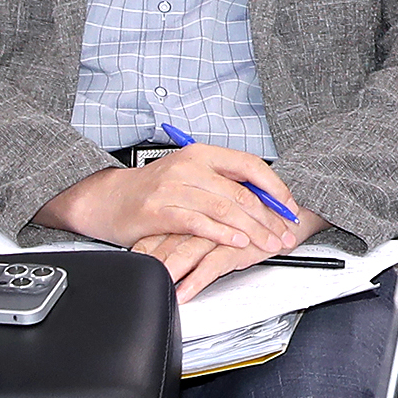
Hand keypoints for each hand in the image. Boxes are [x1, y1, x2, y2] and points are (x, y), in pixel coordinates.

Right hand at [36, 146, 300, 254]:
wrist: (106, 199)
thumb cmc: (154, 189)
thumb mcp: (190, 175)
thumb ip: (222, 182)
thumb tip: (266, 198)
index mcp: (203, 154)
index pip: (250, 165)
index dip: (275, 187)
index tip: (291, 208)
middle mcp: (190, 166)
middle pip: (241, 192)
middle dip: (269, 217)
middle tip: (286, 235)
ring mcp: (173, 188)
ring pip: (225, 208)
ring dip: (252, 230)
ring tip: (269, 244)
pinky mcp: (159, 211)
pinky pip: (199, 223)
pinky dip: (222, 234)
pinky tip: (238, 243)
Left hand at [135, 210, 328, 300]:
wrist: (291, 216)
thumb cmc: (253, 218)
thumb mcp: (217, 220)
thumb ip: (189, 229)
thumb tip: (156, 246)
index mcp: (196, 206)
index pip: (160, 226)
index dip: (143, 245)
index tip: (128, 264)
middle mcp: (206, 215)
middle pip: (169, 240)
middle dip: (150, 263)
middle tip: (133, 280)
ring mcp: (221, 231)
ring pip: (186, 252)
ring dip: (168, 273)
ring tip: (153, 290)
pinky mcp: (237, 246)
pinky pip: (211, 265)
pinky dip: (195, 281)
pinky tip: (184, 294)